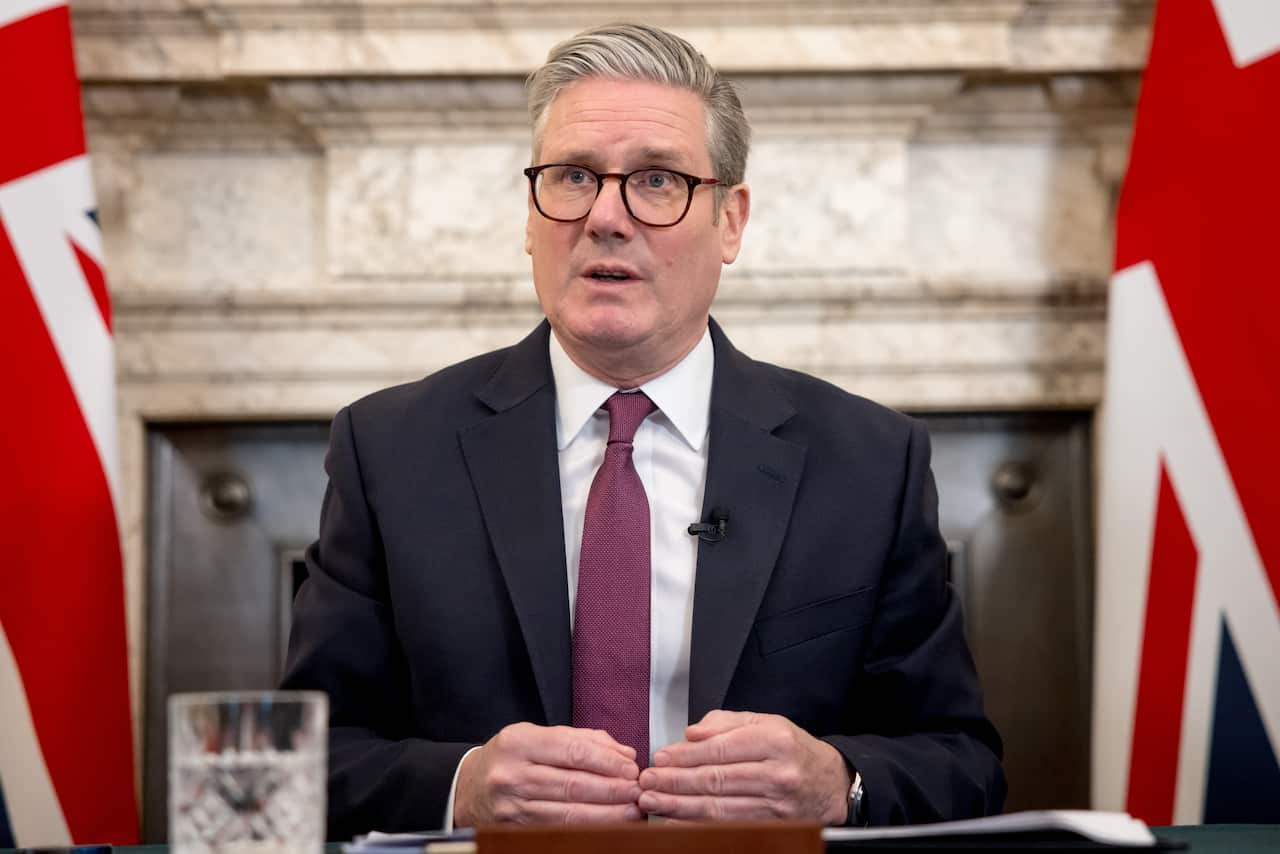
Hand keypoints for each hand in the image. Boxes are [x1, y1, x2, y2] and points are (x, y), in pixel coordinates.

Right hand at [453, 722, 643, 825]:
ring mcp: (512, 807)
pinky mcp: (515, 830)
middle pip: (573, 785)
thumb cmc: (512, 758)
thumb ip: (582, 740)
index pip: (572, 752)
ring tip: (631, 811)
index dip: (607, 761)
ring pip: (568, 813)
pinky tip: (607, 825)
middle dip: (612, 790)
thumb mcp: (538, 736)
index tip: (631, 767)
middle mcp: (512, 775)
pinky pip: (558, 830)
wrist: (469, 788)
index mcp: (519, 743)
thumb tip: (624, 752)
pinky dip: (588, 828)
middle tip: (638, 791)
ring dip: (606, 814)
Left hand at [637, 710, 851, 823]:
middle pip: (716, 780)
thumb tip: (691, 733)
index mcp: (775, 740)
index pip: (720, 749)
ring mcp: (777, 805)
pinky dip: (698, 825)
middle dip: (675, 782)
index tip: (660, 758)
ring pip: (719, 807)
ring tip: (654, 802)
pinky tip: (677, 821)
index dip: (685, 756)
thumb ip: (725, 723)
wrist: (831, 784)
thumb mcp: (766, 723)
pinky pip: (728, 826)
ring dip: (680, 806)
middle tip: (647, 782)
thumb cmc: (794, 751)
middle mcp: (778, 773)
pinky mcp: (774, 826)